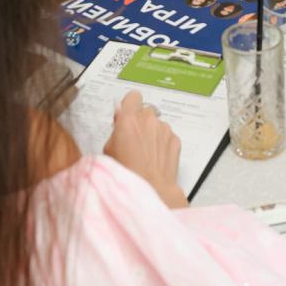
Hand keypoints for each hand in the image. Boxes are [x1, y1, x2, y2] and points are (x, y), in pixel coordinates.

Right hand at [105, 90, 186, 208]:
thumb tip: (121, 120)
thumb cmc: (126, 172)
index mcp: (129, 119)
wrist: (150, 189)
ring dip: (153, 133)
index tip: (127, 115)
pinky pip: (167, 136)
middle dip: (141, 121)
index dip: (130, 105)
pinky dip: (163, 144)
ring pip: (157, 124)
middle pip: (146, 111)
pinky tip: (156, 158)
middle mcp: (149, 119)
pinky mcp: (176, 140)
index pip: (133, 96)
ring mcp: (164, 129)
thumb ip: (116, 130)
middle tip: (135, 139)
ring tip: (146, 153)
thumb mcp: (109, 150)